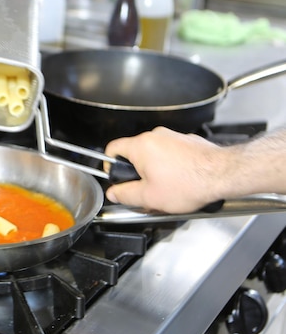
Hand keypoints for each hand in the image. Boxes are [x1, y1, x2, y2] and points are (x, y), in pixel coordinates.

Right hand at [103, 127, 224, 212]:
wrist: (224, 174)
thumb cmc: (191, 183)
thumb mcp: (149, 197)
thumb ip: (125, 195)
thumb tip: (114, 193)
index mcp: (141, 146)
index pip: (112, 149)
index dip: (109, 165)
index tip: (116, 177)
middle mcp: (156, 136)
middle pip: (134, 154)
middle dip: (136, 173)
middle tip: (143, 190)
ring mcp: (173, 137)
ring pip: (153, 155)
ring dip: (154, 171)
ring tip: (165, 190)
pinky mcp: (187, 142)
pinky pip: (170, 154)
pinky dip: (170, 167)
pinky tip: (180, 183)